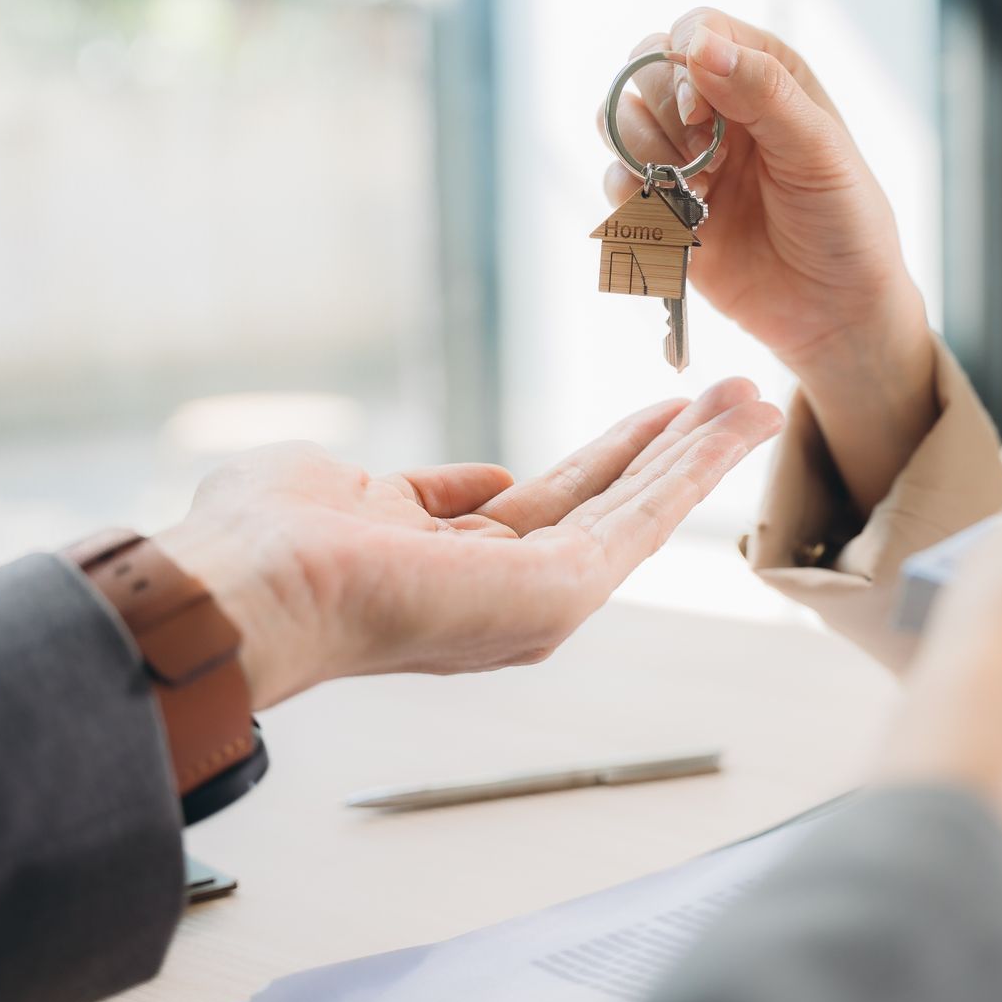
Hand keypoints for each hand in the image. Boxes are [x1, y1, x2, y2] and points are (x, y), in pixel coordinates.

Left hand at [155, 378, 781, 708]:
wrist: (246, 587)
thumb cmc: (268, 546)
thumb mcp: (358, 492)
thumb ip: (428, 492)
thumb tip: (487, 483)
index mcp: (464, 571)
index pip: (561, 505)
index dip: (616, 456)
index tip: (659, 415)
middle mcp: (511, 595)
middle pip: (616, 506)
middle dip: (679, 451)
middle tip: (736, 401)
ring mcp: (540, 600)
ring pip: (640, 510)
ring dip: (702, 453)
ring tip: (756, 402)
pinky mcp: (560, 592)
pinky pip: (642, 517)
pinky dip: (693, 468)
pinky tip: (729, 427)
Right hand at [599, 10, 937, 510]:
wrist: (835, 314)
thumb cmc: (845, 224)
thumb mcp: (818, 151)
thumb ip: (762, 92)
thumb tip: (698, 42)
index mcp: (764, 75)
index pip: (696, 31)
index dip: (682, 61)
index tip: (700, 113)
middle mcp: (718, 107)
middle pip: (644, 71)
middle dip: (663, 114)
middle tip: (705, 159)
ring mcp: (685, 156)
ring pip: (620, 121)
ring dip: (644, 153)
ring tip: (696, 192)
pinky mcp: (664, 206)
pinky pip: (616, 180)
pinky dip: (629, 195)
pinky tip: (673, 218)